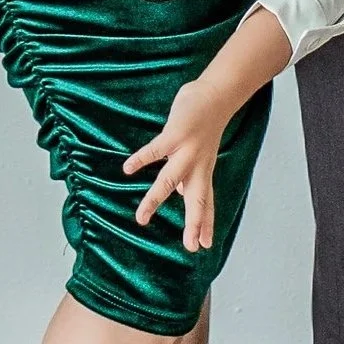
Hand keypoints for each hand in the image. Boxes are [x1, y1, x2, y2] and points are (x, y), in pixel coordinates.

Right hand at [126, 80, 230, 251]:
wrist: (215, 96)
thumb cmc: (205, 125)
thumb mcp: (202, 154)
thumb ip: (192, 175)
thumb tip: (181, 193)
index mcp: (204, 171)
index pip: (206, 202)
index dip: (206, 224)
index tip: (204, 246)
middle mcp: (198, 165)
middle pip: (197, 199)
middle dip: (193, 223)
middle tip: (190, 247)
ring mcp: (187, 150)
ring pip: (170, 181)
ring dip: (155, 200)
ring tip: (140, 218)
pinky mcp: (175, 135)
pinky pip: (155, 150)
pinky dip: (141, 159)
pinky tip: (128, 168)